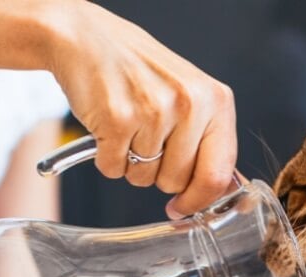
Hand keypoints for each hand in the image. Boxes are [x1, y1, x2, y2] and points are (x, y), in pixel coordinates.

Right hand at [44, 2, 236, 216]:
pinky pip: (114, 169)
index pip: (218, 174)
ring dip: (131, 164)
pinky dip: (107, 158)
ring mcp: (154, 112)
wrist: (86, 39)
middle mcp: (190, 105)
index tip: (185, 208)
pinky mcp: (118, 120)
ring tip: (128, 127)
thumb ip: (207, 140)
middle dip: (158, 174)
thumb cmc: (139, 71)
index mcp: (216, 101)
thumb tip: (216, 192)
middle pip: (177, 182)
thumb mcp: (190, 95)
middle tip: (146, 141)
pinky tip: (108, 128)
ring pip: (144, 179)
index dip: (200, 201)